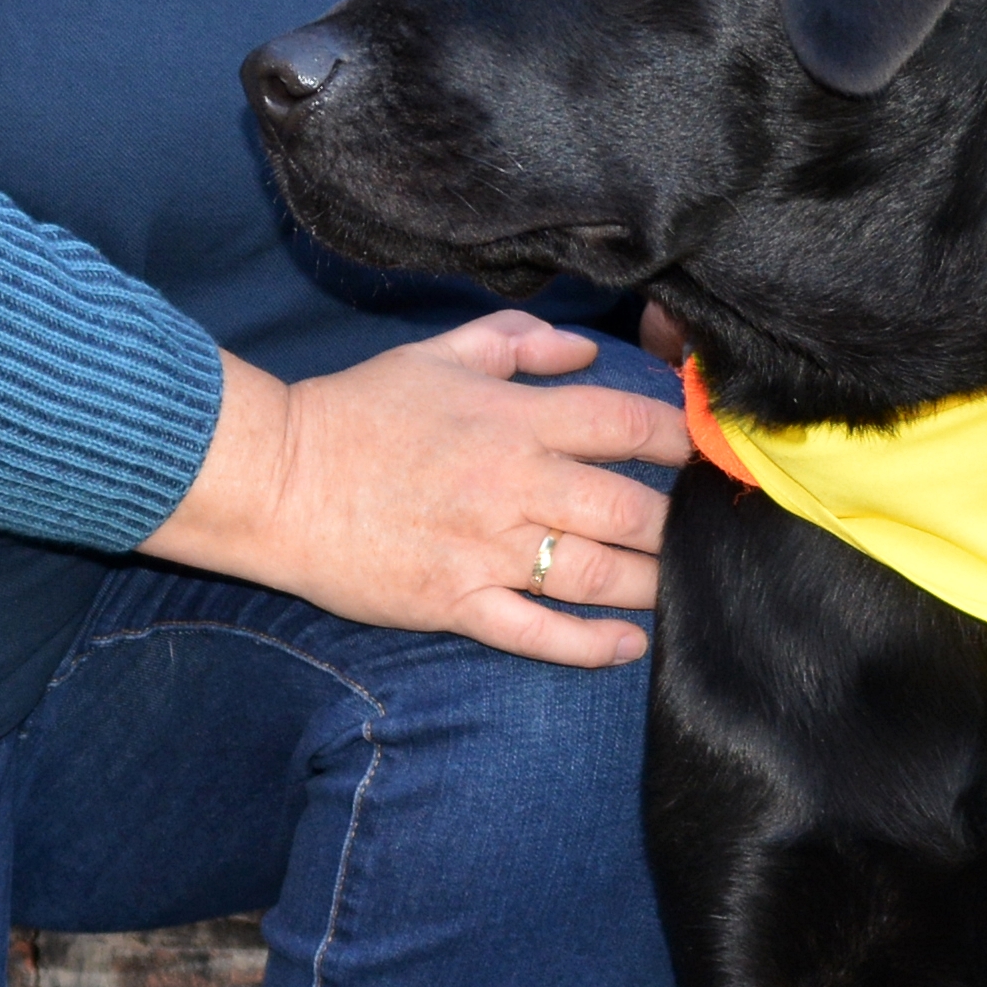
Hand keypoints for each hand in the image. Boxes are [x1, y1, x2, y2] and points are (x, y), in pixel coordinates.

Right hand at [141, 311, 686, 664]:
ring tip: (678, 588)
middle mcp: (512, 484)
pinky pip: (538, 632)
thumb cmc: (356, 412)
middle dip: (677, 525)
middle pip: (628, 509)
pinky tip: (627, 644)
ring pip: (596, 574)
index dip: (680, 442)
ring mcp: (486, 549)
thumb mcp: (437, 354)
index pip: (624, 425)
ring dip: (649, 585)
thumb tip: (583, 348)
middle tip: (706, 535)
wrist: (277, 479)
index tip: (709, 456)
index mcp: (513, 418)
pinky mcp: (456, 602)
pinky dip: (590, 644)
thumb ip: (517, 341)